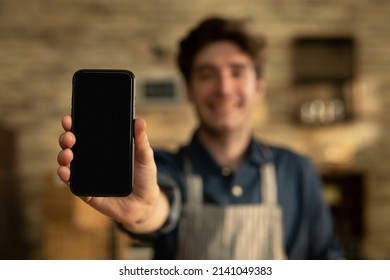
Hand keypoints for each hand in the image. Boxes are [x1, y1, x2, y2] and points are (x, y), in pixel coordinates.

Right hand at [57, 115, 168, 232]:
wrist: (145, 203)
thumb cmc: (144, 176)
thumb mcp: (145, 157)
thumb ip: (141, 140)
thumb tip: (140, 121)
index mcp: (103, 148)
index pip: (85, 133)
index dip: (74, 124)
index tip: (69, 118)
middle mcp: (91, 160)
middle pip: (72, 146)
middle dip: (66, 138)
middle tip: (70, 136)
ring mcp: (87, 176)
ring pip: (68, 164)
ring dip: (63, 157)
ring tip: (68, 154)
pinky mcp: (87, 193)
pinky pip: (73, 185)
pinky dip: (66, 178)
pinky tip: (65, 172)